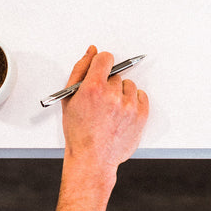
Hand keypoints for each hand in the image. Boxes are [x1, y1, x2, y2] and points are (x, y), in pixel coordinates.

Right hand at [61, 46, 149, 174]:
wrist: (93, 158)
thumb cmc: (78, 132)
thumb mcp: (69, 99)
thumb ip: (80, 70)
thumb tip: (92, 51)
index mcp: (93, 88)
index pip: (106, 58)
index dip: (102, 64)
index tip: (101, 71)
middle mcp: (113, 95)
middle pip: (116, 75)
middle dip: (108, 84)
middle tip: (100, 102)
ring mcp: (129, 106)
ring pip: (129, 86)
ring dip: (121, 94)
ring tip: (111, 110)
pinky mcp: (141, 115)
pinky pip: (141, 96)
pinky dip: (133, 102)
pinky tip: (122, 113)